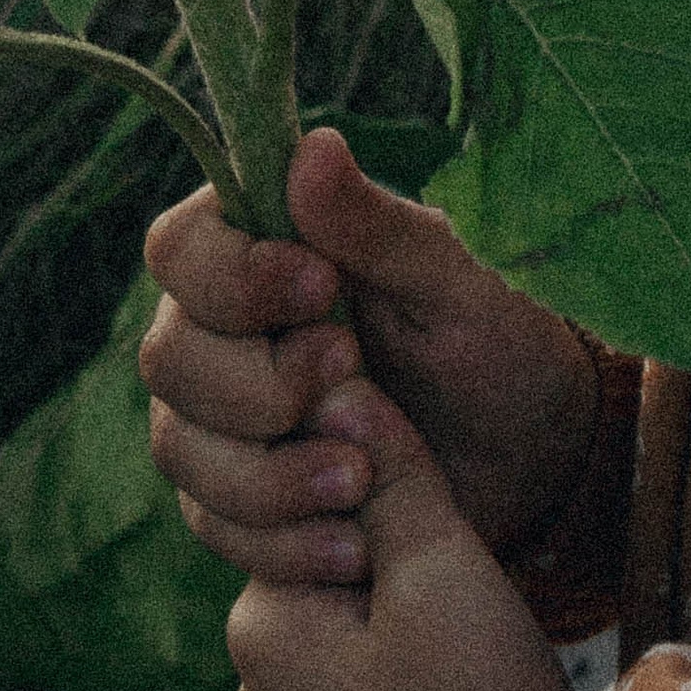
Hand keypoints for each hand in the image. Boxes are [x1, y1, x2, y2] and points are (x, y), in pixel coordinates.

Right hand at [142, 126, 601, 580]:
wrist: (523, 460)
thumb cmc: (492, 343)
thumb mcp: (454, 283)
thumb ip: (379, 226)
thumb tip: (312, 145)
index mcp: (266, 244)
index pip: (179, 246)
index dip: (231, 277)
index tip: (323, 288)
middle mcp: (223, 327)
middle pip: (167, 357)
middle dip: (255, 387)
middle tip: (352, 380)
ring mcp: (221, 416)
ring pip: (179, 449)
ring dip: (266, 476)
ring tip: (361, 478)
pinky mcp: (238, 497)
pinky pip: (213, 526)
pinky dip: (280, 542)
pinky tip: (353, 544)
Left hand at [227, 378, 566, 690]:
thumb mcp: (441, 568)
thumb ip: (387, 472)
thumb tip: (338, 378)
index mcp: (261, 620)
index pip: (311, 498)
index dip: (384, 491)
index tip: (439, 530)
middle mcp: (248, 678)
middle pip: (327, 557)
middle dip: (392, 556)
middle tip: (459, 603)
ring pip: (345, 616)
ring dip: (397, 611)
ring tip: (458, 650)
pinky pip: (350, 672)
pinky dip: (394, 662)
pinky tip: (444, 689)